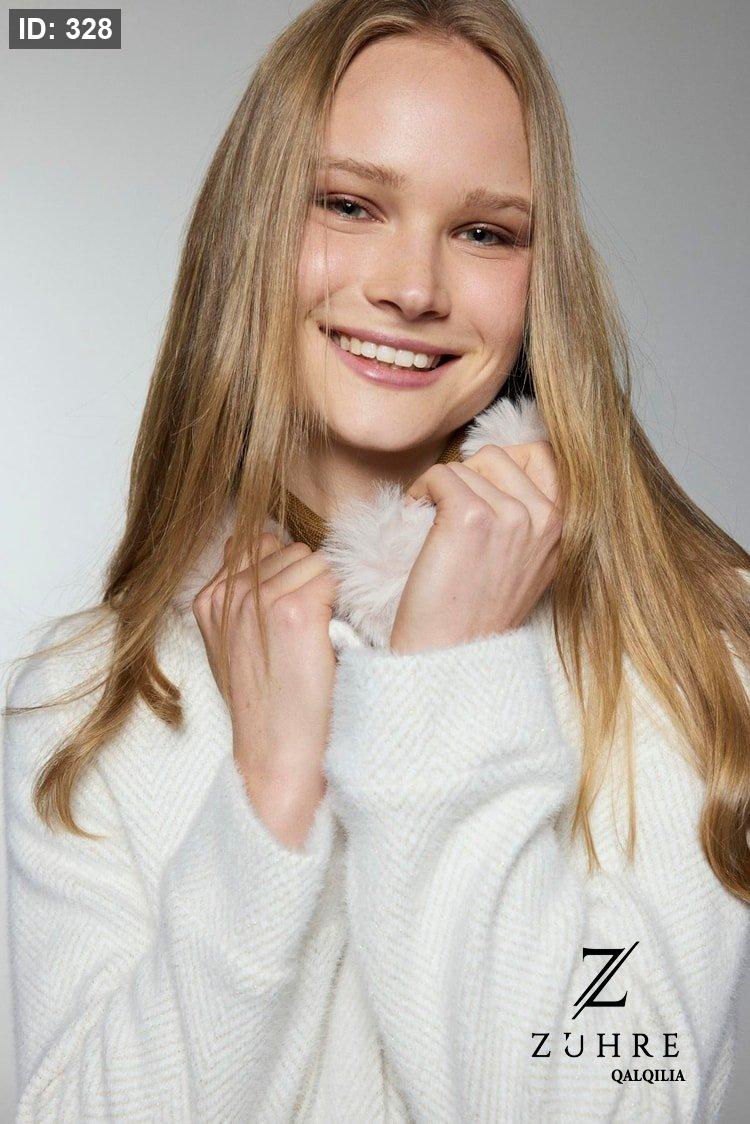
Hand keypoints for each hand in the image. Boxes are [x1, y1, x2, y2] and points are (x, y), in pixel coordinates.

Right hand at [192, 532, 339, 842]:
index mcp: (208, 600)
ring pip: (313, 559)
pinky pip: (331, 576)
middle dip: (304, 577)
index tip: (289, 611)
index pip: (255, 543)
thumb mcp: (235, 645)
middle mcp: (229, 593)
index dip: (283, 572)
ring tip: (314, 636)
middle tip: (304, 629)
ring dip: (323, 588)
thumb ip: (241, 597)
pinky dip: (339, 602)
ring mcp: (258, 599)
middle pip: (288, 547)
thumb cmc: (266, 704)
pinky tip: (328, 638)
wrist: (277, 753)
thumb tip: (260, 544)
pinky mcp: (292, 610)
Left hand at [389, 441, 562, 654]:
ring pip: (464, 467)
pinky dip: (419, 491)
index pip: (541, 454)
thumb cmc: (476, 612)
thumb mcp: (524, 564)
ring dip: (438, 490)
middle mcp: (544, 519)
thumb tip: (500, 467)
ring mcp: (510, 517)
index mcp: (562, 528)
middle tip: (445, 510)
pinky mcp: (470, 517)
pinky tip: (415, 517)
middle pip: (495, 457)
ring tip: (431, 525)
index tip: (474, 488)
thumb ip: (526, 520)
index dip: (498, 464)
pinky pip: (439, 475)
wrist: (452, 653)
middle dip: (465, 477)